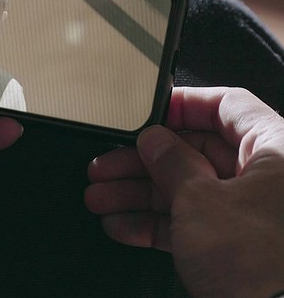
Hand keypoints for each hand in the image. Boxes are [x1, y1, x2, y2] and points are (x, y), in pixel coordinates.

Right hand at [85, 87, 283, 296]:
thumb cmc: (258, 260)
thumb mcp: (199, 199)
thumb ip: (171, 163)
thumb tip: (154, 141)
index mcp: (275, 150)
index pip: (227, 106)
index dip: (182, 106)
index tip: (146, 115)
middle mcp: (267, 178)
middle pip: (195, 152)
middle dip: (142, 162)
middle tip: (106, 164)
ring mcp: (250, 213)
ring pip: (185, 189)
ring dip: (137, 194)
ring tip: (99, 198)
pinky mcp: (236, 245)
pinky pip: (188, 223)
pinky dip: (154, 224)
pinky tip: (120, 225)